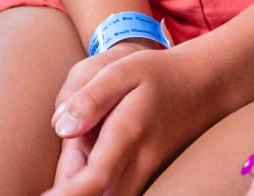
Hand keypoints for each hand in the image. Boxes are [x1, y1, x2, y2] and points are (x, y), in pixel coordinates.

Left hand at [45, 40, 222, 195]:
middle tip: (47, 191)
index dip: (69, 194)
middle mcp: (139, 162)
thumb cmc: (157, 74)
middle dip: (73, 195)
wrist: (205, 85)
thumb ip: (90, 98)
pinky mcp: (148, 175)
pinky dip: (97, 186)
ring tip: (61, 182)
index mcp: (127, 134)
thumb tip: (61, 127)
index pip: (95, 179)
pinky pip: (119, 190)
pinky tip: (80, 175)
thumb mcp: (121, 70)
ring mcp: (147, 173)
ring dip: (84, 189)